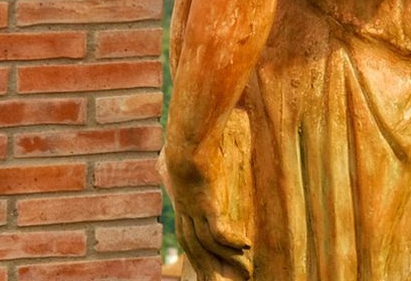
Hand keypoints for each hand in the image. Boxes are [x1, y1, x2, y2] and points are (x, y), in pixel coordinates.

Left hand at [162, 138, 252, 279]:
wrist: (185, 143)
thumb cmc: (180, 142)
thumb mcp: (170, 156)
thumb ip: (169, 161)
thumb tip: (164, 156)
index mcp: (179, 203)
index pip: (186, 235)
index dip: (195, 251)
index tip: (204, 263)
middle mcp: (185, 213)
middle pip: (194, 248)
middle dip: (206, 267)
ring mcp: (196, 211)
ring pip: (209, 245)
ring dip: (226, 260)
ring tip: (244, 270)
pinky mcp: (208, 206)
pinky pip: (220, 232)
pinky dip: (232, 242)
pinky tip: (247, 247)